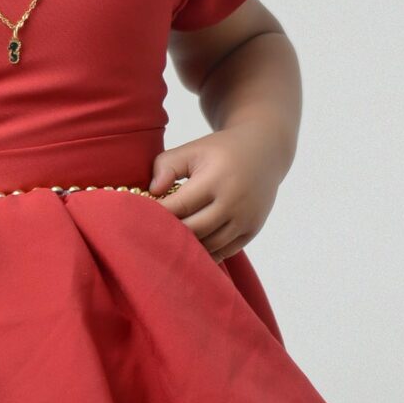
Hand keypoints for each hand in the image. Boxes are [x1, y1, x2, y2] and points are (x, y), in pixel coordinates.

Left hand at [146, 127, 286, 261]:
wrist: (264, 151)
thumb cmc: (220, 151)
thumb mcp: (192, 150)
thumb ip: (167, 166)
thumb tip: (152, 192)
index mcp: (216, 179)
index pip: (179, 207)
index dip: (156, 215)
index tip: (139, 217)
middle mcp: (234, 202)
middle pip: (193, 231)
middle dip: (169, 234)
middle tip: (150, 234)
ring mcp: (246, 218)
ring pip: (209, 245)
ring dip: (187, 246)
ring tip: (168, 240)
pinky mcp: (253, 229)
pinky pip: (224, 251)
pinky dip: (206, 253)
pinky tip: (190, 247)